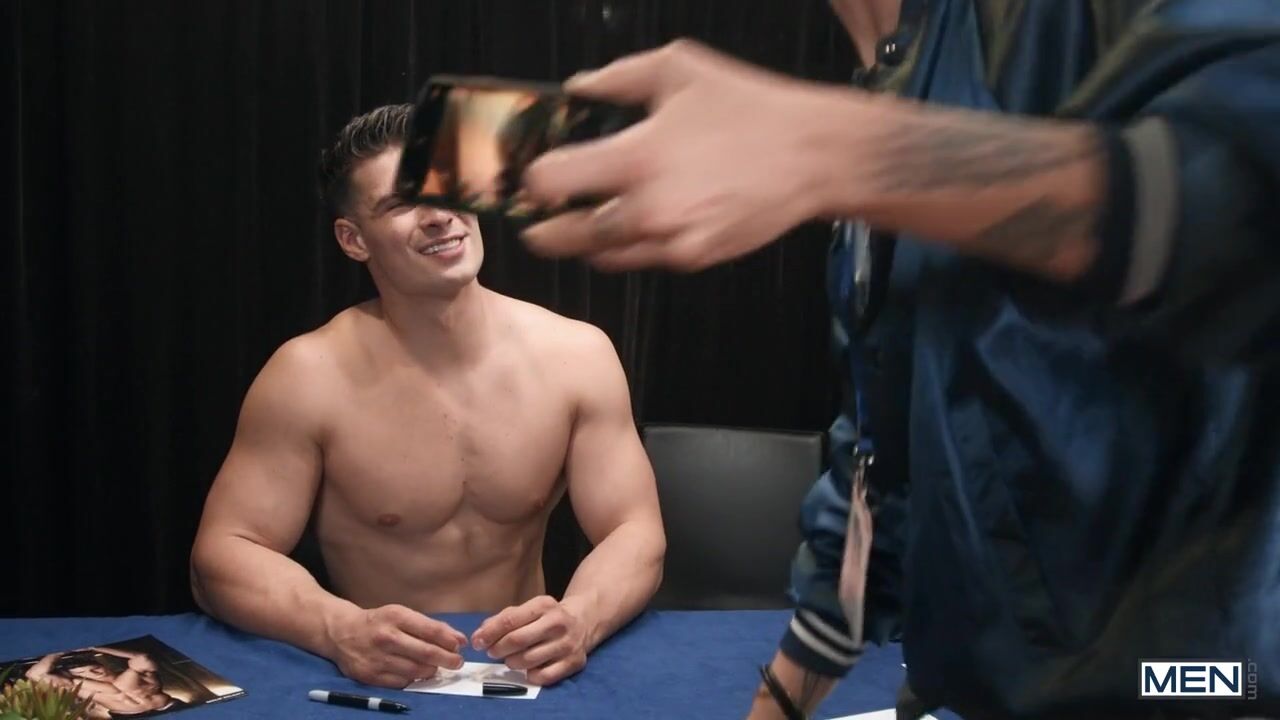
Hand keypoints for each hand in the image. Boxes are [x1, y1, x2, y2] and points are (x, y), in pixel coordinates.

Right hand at [326, 604, 466, 687]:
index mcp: (396, 616)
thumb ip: (428, 626)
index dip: (450, 640)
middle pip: (426, 653)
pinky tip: (417, 673)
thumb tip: (457, 640)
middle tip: (457, 662)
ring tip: (437, 667)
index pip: (431, 630)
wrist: (342, 632)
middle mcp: (387, 637)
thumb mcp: (401, 614)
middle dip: (448, 659)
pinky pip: (402, 682)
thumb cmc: (379, 622)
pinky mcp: (371, 676)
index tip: (461, 645)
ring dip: (432, 670)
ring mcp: (378, 658)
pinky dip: (414, 679)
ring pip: (416, 671)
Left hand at [471, 595, 588, 685]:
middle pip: (518, 640)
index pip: (510, 620)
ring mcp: (567, 644)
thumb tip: (479, 636)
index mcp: (544, 605)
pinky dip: (529, 675)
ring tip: (510, 659)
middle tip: (492, 652)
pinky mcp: (574, 662)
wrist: (583, 621)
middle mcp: (557, 623)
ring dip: (511, 663)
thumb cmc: (546, 617)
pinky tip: (528, 669)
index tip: (477, 642)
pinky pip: (543, 677)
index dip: (489, 633)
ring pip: (528, 660)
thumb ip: (502, 620)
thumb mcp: (527, 609)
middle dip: (498, 649)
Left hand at [520, 39, 835, 271]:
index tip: (534, 177)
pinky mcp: (692, 258)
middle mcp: (647, 208)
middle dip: (543, 229)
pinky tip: (633, 222)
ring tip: (581, 222)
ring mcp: (670, 241)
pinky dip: (627, 246)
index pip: (550, 183)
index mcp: (636, 157)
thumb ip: (616, 77)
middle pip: (564, 238)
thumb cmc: (749, 108)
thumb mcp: (678, 69)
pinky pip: (641, 260)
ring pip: (601, 256)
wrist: (812, 156)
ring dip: (584, 242)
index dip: (533, 181)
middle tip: (537, 220)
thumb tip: (577, 88)